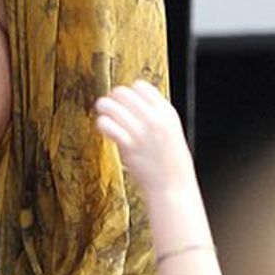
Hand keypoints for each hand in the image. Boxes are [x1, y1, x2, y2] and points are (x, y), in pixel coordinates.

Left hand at [94, 80, 195, 200]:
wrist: (173, 188)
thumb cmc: (172, 162)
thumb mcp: (172, 130)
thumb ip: (157, 115)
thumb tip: (138, 103)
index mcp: (167, 112)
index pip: (141, 86)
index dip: (131, 92)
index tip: (127, 101)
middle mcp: (154, 118)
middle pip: (123, 92)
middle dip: (114, 97)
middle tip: (111, 106)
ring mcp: (141, 132)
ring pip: (111, 105)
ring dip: (103, 107)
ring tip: (103, 113)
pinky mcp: (128, 146)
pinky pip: (107, 124)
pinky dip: (102, 124)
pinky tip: (104, 128)